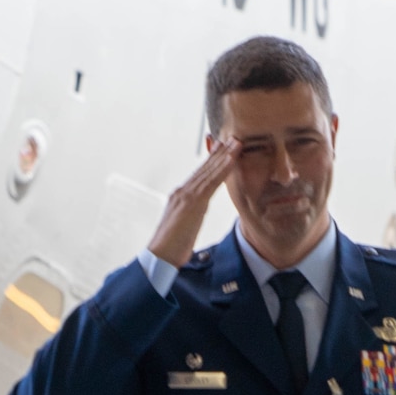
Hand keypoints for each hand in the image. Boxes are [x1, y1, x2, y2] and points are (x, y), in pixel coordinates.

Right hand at [147, 138, 243, 266]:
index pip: (199, 176)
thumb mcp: (184, 227)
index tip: (222, 149)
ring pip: (209, 172)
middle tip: (232, 138)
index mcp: (180, 197)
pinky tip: (232, 160)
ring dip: (224, 156)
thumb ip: (191, 216)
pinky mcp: (192, 203)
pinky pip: (211, 183)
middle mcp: (182, 192)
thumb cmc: (171, 247)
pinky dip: (222, 169)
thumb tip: (196, 214)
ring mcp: (186, 196)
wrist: (159, 256)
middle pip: (204, 169)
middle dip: (219, 153)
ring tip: (236, 143)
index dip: (211, 161)